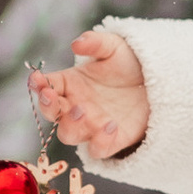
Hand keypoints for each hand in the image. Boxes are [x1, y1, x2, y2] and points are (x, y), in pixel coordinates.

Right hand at [30, 28, 148, 160]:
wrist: (155, 84)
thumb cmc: (128, 64)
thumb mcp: (114, 47)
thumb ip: (95, 43)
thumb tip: (76, 44)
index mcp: (69, 83)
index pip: (46, 85)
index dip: (38, 84)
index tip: (37, 80)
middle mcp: (74, 106)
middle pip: (51, 113)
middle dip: (49, 107)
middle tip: (53, 97)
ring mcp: (90, 125)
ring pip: (69, 134)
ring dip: (71, 125)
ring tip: (84, 111)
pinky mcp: (109, 141)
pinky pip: (97, 150)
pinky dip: (100, 142)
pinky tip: (111, 125)